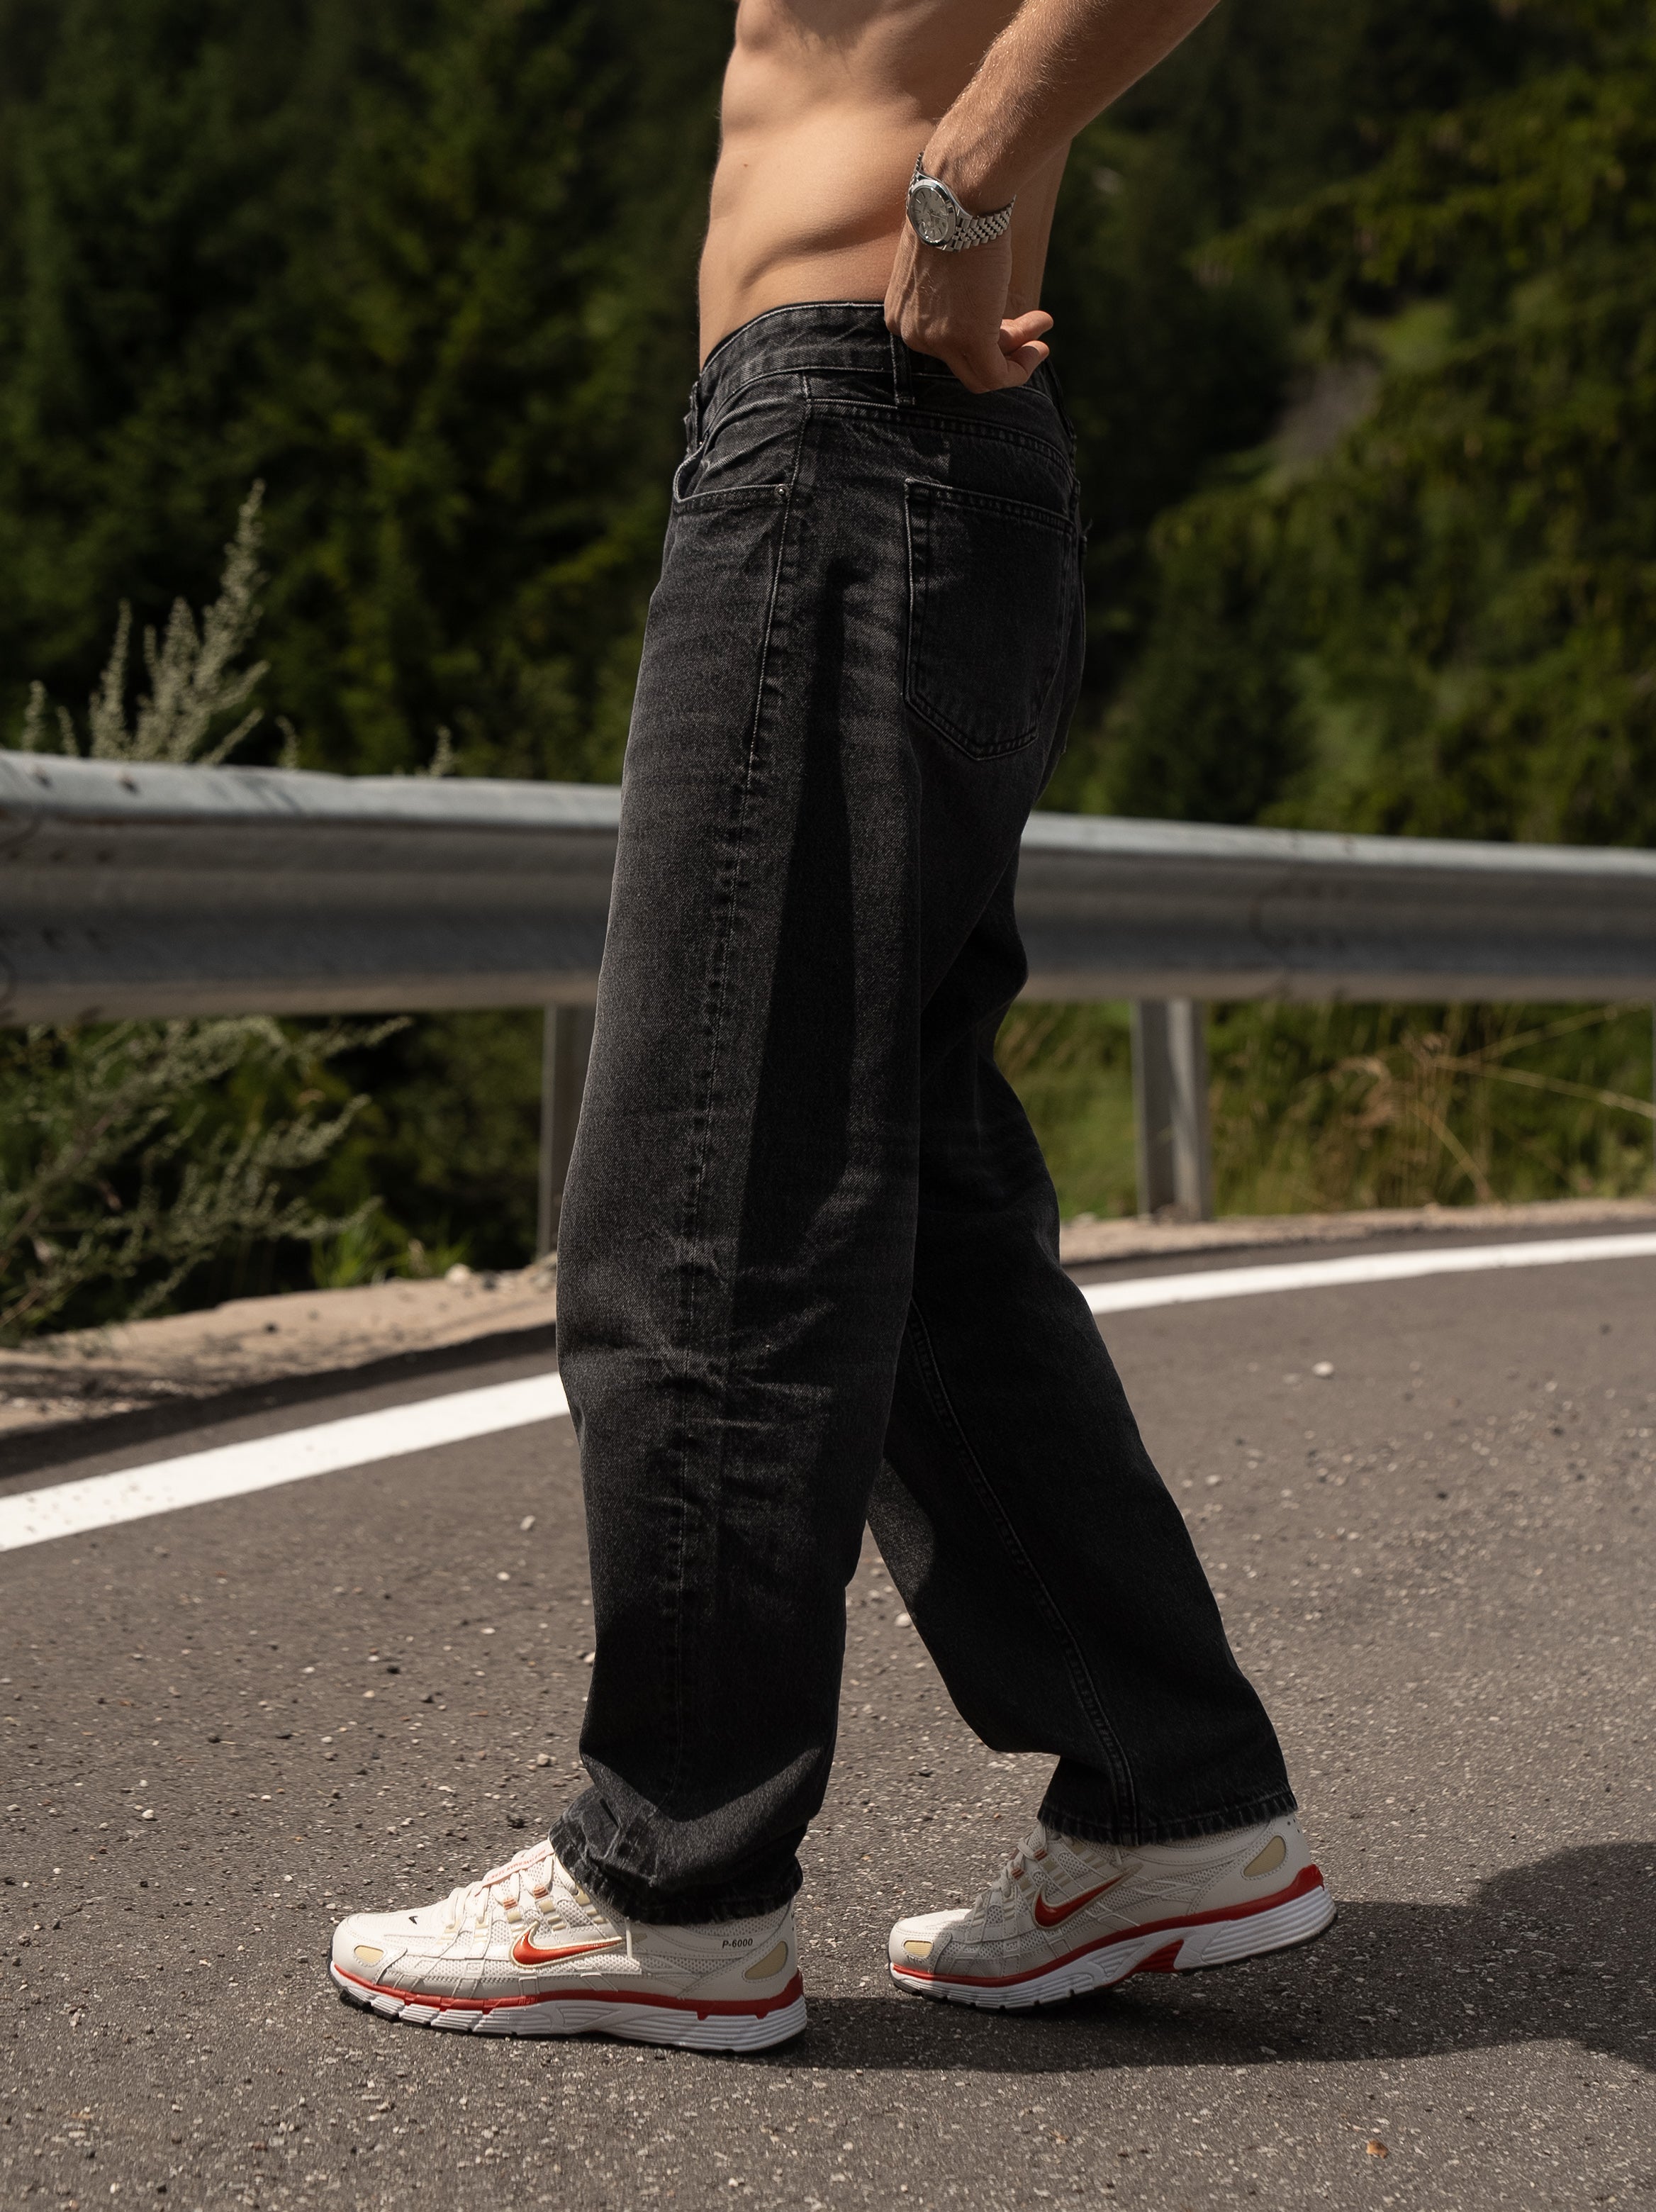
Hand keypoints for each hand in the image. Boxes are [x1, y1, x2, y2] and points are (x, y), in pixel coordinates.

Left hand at [884, 223, 1052, 394]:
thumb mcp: (941, 262)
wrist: (959, 198)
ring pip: (981, 370)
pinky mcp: (967, 340)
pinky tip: (1040, 346)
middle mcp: (912, 335)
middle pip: (962, 361)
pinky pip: (996, 376)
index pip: (943, 345)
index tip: (1008, 322)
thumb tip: (977, 303)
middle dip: (1003, 346)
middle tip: (1032, 333)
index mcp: (901, 316)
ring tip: (1044, 325)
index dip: (981, 335)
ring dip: (1019, 352)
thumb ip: (950, 292)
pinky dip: (1021, 368)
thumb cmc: (952, 215)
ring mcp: (937, 341)